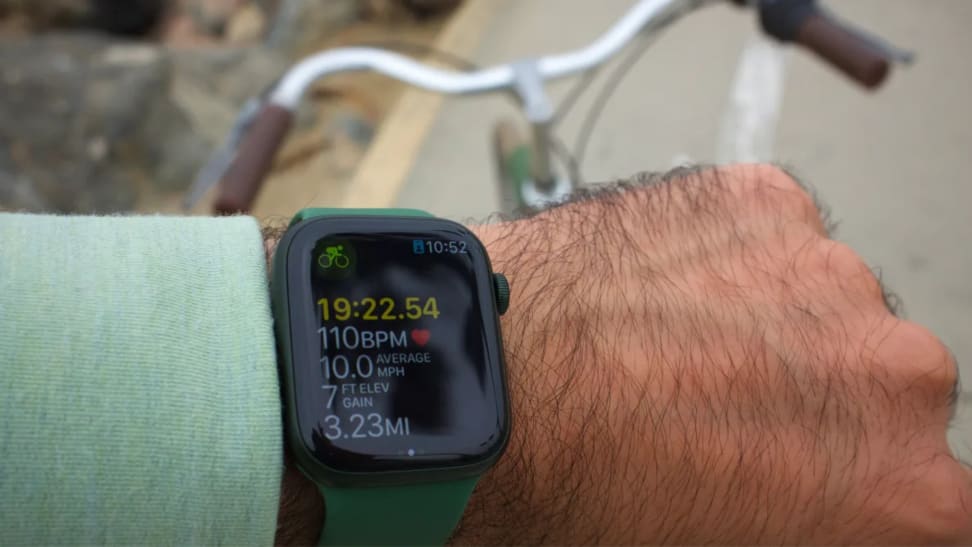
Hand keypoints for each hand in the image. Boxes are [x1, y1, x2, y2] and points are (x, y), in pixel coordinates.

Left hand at [455, 165, 968, 543]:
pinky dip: (724, 259)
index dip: (856, 488)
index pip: (928, 496)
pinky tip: (654, 291)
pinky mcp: (762, 198)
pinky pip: (765, 235)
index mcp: (905, 489)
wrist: (485, 392)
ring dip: (769, 323)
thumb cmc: (576, 497)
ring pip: (822, 302)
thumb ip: (794, 526)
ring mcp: (829, 270)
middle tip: (723, 412)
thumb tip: (787, 500)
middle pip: (879, 389)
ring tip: (670, 346)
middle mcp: (894, 371)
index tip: (814, 478)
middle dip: (815, 401)